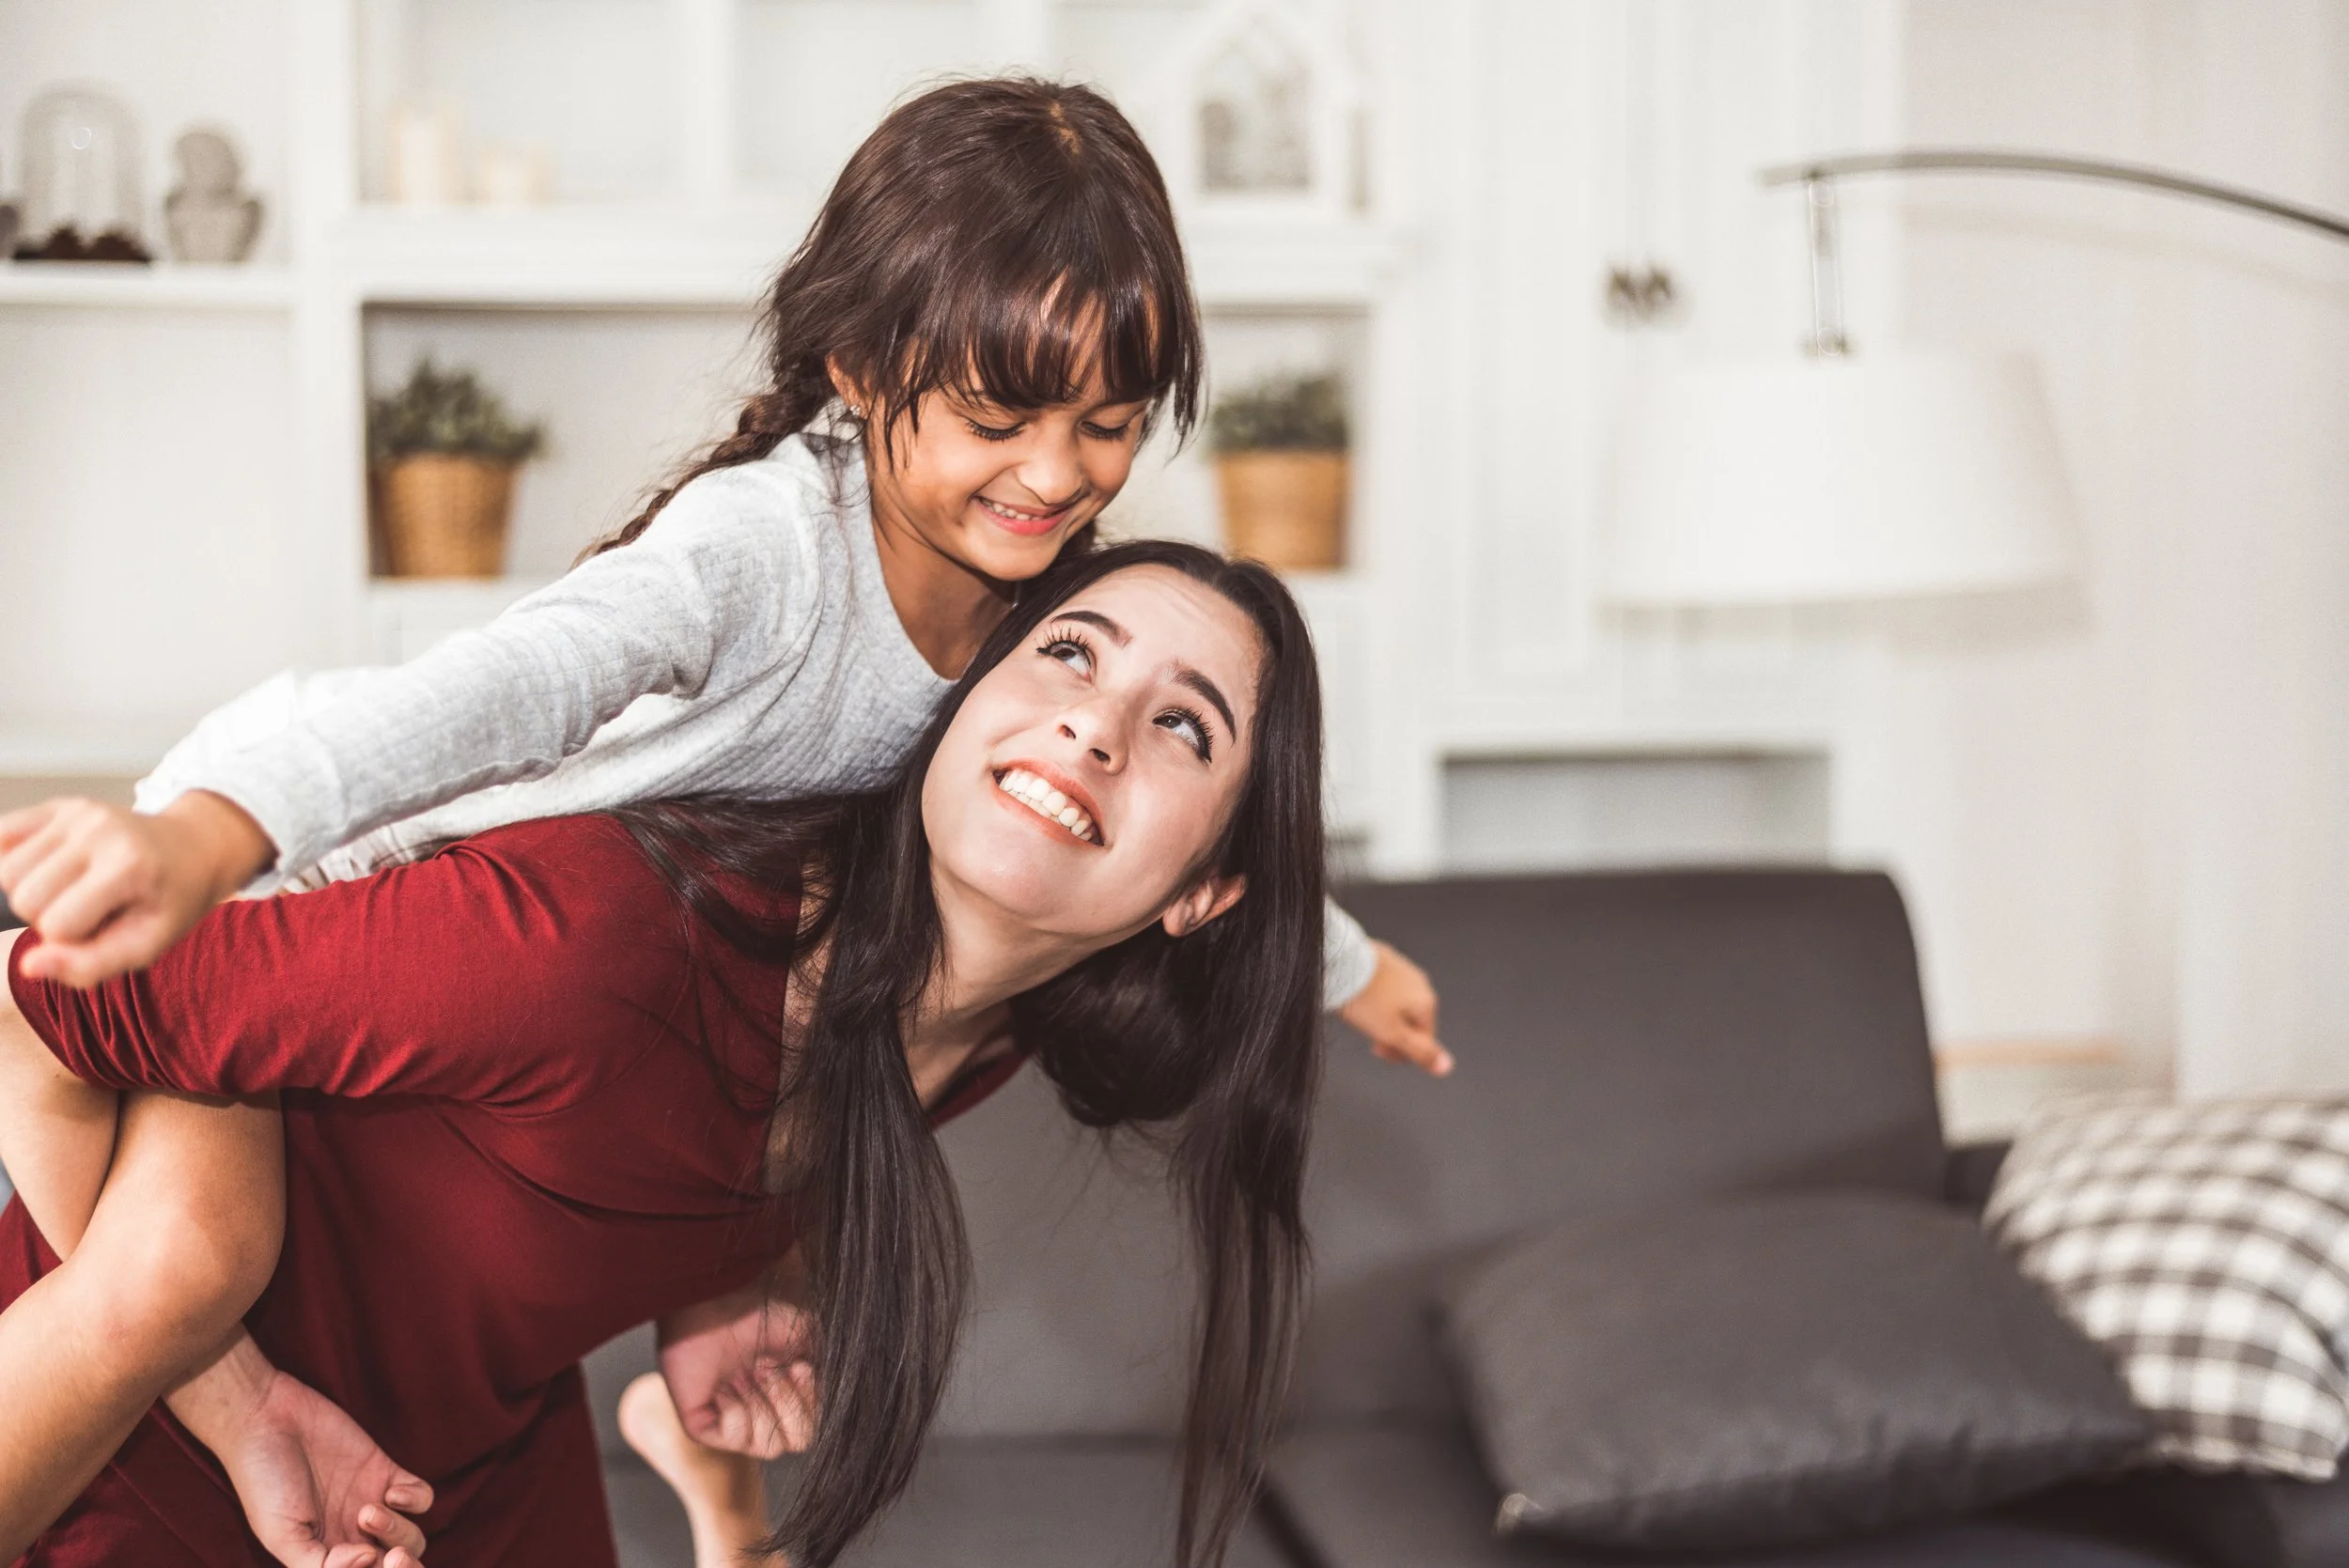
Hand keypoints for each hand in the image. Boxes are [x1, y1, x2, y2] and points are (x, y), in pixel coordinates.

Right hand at [0, 792, 272, 987]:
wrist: (192, 850)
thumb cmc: (167, 903)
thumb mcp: (145, 946)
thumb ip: (88, 966)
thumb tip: (28, 966)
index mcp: (129, 866)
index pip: (57, 926)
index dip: (73, 940)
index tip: (105, 927)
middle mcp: (101, 830)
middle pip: (24, 897)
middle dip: (48, 916)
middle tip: (88, 909)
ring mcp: (79, 812)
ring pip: (6, 870)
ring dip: (32, 890)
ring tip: (73, 889)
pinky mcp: (61, 804)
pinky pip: (2, 835)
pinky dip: (14, 859)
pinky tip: (51, 868)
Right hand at [206, 1365, 431, 1567]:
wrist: (267, 1421)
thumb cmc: (265, 1482)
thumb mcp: (281, 1535)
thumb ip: (318, 1565)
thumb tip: (369, 1560)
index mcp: (326, 1558)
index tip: (353, 1557)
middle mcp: (352, 1538)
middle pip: (397, 1566)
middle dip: (402, 1567)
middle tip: (386, 1553)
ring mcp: (372, 1505)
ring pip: (412, 1538)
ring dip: (398, 1532)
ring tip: (366, 1512)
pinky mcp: (385, 1472)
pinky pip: (422, 1498)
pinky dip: (415, 1500)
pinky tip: (391, 1492)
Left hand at [658, 1287, 820, 1459]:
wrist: (718, 1304)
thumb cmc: (760, 1316)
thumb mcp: (810, 1339)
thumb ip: (830, 1372)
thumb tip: (843, 1401)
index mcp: (790, 1397)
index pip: (816, 1426)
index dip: (812, 1401)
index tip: (799, 1366)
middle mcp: (764, 1412)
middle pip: (799, 1442)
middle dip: (790, 1403)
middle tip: (769, 1369)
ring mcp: (734, 1421)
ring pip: (769, 1448)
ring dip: (763, 1406)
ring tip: (747, 1374)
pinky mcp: (704, 1426)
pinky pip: (734, 1439)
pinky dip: (735, 1412)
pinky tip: (724, 1387)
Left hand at [1338, 940, 1451, 1076]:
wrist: (1341, 963)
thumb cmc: (1365, 999)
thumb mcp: (1392, 1034)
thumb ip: (1420, 1052)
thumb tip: (1446, 1067)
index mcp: (1426, 1003)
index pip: (1424, 1040)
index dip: (1401, 1051)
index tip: (1379, 1049)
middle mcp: (1420, 983)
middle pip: (1411, 1020)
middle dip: (1391, 1033)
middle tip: (1369, 1035)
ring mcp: (1404, 969)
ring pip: (1397, 1003)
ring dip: (1383, 1015)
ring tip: (1361, 1014)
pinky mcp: (1386, 959)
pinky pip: (1384, 986)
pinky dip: (1375, 995)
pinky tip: (1360, 996)